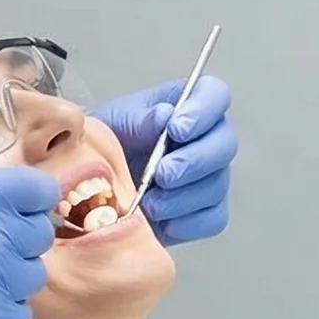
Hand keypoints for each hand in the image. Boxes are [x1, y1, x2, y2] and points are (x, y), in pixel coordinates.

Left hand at [93, 77, 235, 246]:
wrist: (94, 186)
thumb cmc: (108, 145)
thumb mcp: (114, 123)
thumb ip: (139, 118)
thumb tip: (165, 115)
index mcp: (187, 106)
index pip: (215, 95)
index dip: (203, 111)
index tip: (177, 129)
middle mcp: (206, 139)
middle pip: (225, 145)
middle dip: (193, 162)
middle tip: (163, 174)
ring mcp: (210, 177)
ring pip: (216, 186)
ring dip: (182, 197)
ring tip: (149, 201)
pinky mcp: (206, 211)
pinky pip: (211, 219)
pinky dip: (184, 222)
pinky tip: (160, 218)